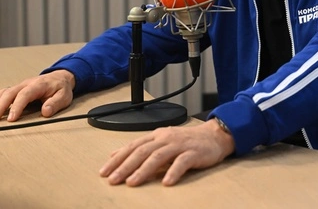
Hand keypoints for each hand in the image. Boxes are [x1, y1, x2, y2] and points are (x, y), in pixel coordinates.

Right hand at [0, 69, 75, 121]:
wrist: (60, 77)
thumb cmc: (61, 88)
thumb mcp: (64, 96)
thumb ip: (55, 103)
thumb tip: (45, 112)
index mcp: (38, 85)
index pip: (25, 94)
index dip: (17, 106)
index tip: (12, 119)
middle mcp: (26, 84)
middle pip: (10, 92)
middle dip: (0, 106)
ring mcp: (20, 86)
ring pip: (4, 92)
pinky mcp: (17, 89)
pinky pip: (3, 94)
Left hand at [99, 119, 234, 185]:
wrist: (214, 136)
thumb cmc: (186, 141)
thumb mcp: (161, 140)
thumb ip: (141, 147)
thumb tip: (115, 155)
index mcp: (156, 135)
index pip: (133, 147)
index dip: (117, 159)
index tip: (104, 172)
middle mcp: (165, 138)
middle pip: (142, 152)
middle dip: (125, 166)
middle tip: (113, 180)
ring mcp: (179, 145)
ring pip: (158, 156)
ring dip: (143, 170)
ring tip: (132, 183)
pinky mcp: (194, 153)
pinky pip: (182, 163)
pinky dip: (173, 172)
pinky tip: (166, 182)